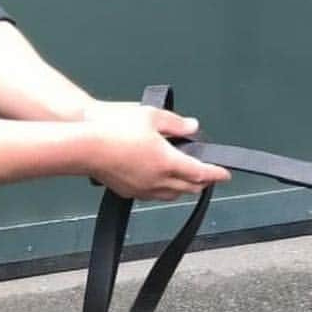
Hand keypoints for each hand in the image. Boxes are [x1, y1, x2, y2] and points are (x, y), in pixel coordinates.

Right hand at [80, 101, 230, 200]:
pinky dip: (164, 190)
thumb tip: (193, 127)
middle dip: (202, 182)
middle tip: (209, 176)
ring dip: (183, 187)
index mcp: (168, 162)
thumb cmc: (117, 129)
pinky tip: (162, 180)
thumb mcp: (152, 116)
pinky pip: (153, 195)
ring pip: (171, 194)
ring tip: (188, 178)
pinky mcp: (128, 191)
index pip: (200, 172)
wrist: (85, 147)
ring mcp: (142, 189)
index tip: (226, 175)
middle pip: (188, 187)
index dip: (216, 174)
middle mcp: (157, 180)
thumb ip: (176, 123)